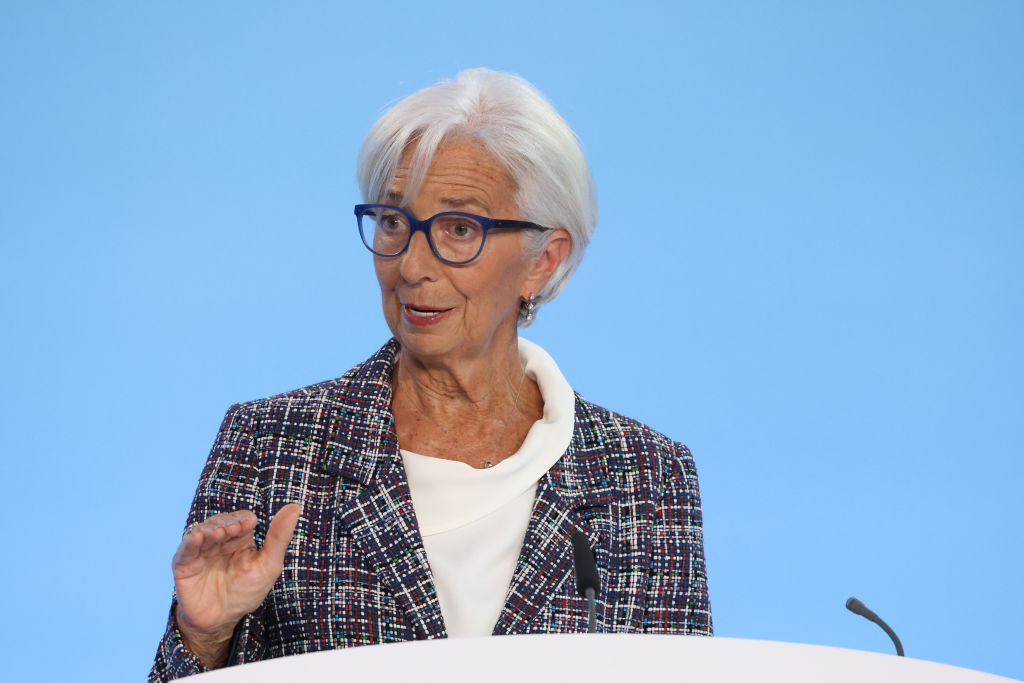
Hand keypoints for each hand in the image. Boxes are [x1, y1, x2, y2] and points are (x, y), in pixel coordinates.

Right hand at [171, 503, 301, 667]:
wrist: (221, 620)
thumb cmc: (246, 592)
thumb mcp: (268, 565)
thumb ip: (279, 537)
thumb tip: (295, 507)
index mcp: (241, 538)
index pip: (242, 519)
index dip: (244, 520)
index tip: (249, 524)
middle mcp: (220, 540)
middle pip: (222, 522)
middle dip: (228, 523)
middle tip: (234, 529)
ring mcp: (201, 550)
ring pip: (203, 530)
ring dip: (211, 529)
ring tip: (220, 534)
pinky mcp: (184, 564)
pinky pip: (185, 549)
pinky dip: (190, 542)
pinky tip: (197, 539)